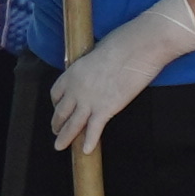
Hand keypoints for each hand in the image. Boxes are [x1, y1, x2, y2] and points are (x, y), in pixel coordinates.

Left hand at [49, 0, 194, 152]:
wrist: (138, 47)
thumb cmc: (121, 44)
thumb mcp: (97, 52)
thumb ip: (92, 66)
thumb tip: (97, 68)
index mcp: (71, 72)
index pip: (56, 93)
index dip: (56, 103)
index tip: (59, 108)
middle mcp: (76, 89)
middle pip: (61, 111)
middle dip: (58, 123)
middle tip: (56, 132)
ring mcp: (90, 100)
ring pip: (73, 124)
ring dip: (65, 137)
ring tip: (60, 146)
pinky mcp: (106, 108)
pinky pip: (94, 129)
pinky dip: (90, 141)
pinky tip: (86, 151)